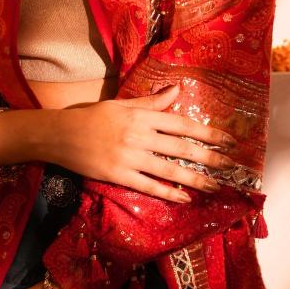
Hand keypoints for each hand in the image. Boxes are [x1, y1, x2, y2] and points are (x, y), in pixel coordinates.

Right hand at [48, 85, 236, 202]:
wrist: (58, 134)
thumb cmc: (90, 116)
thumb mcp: (121, 104)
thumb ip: (151, 102)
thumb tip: (177, 91)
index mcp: (141, 116)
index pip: (182, 124)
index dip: (207, 133)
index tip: (228, 140)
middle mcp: (139, 135)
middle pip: (182, 148)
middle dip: (209, 158)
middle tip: (230, 167)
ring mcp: (129, 157)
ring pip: (170, 169)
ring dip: (195, 179)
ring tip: (215, 186)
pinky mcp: (118, 175)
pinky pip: (148, 185)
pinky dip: (167, 192)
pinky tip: (184, 197)